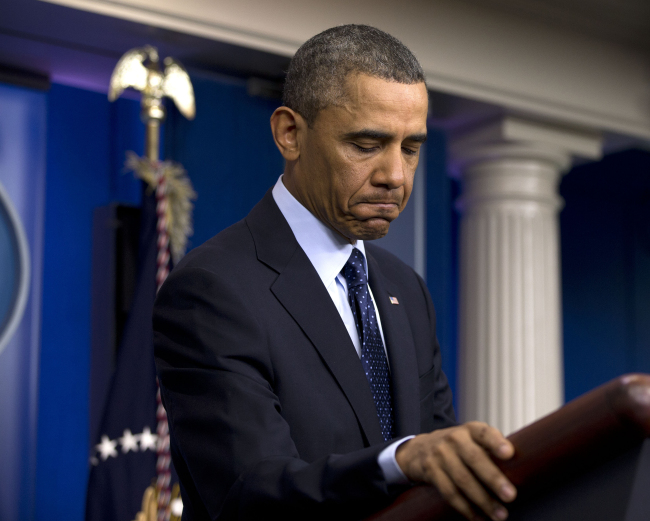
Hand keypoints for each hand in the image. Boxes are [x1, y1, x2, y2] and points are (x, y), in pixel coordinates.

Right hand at [395, 422, 515, 520]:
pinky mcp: (431, 471)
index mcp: (470, 430)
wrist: (420, 449)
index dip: (496, 442)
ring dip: (483, 500)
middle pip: (474, 458)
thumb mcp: (471, 438)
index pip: (484, 433)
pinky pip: (449, 493)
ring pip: (462, 480)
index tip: (509, 453)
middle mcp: (454, 439)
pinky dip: (465, 508)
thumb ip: (491, 448)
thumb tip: (523, 468)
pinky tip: (479, 518)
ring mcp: (440, 455)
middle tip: (511, 495)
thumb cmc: (457, 447)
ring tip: (500, 515)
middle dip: (493, 478)